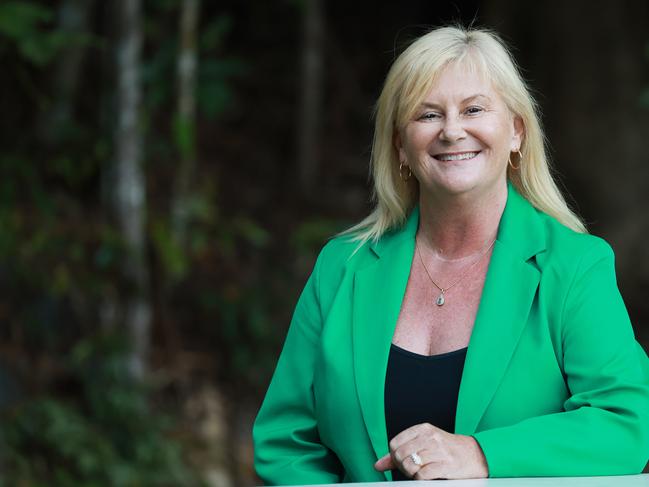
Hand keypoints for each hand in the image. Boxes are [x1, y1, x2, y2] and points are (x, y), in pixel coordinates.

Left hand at [373, 423, 488, 479]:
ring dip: (412, 473)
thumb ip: (399, 454)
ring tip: (420, 472)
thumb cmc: (447, 450)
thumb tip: (378, 465)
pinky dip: (420, 479)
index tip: (402, 461)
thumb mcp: (423, 445)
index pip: (395, 443)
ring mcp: (439, 450)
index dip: (395, 456)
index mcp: (423, 429)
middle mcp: (430, 436)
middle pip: (400, 454)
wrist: (475, 455)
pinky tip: (427, 476)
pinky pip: (422, 475)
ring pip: (410, 465)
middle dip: (402, 466)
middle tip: (411, 470)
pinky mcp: (446, 464)